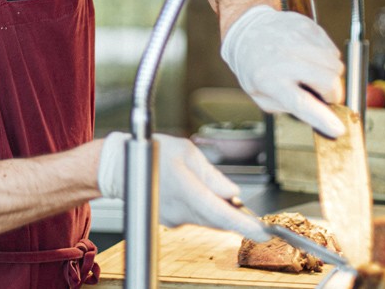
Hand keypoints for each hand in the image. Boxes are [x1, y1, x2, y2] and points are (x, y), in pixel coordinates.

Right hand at [97, 132, 268, 242]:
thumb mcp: (187, 152)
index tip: (263, 231)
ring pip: (209, 220)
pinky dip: (207, 210)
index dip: (243, 224)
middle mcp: (180, 210)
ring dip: (221, 212)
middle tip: (253, 217)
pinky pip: (198, 218)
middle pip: (218, 220)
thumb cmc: (153, 153)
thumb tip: (232, 192)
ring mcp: (176, 218)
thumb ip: (212, 175)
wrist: (122, 168)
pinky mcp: (174, 221)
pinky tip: (204, 196)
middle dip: (237, 217)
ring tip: (221, 196)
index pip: (220, 212)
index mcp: (185, 189)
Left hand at [220, 5, 345, 137]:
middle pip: (327, 82)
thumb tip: (320, 117)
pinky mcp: (308, 27)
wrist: (247, 30)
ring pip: (335, 65)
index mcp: (269, 80)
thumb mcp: (261, 96)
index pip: (301, 103)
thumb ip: (289, 108)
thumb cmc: (254, 67)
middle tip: (324, 96)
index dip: (322, 118)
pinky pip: (333, 50)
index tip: (338, 129)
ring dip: (331, 76)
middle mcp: (284, 58)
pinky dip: (328, 59)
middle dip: (333, 94)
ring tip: (313, 74)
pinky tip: (312, 59)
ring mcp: (298, 40)